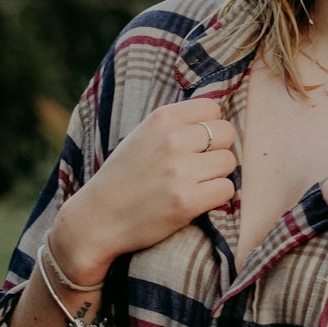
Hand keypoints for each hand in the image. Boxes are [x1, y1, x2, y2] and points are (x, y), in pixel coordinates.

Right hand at [50, 99, 236, 279]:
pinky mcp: (187, 201)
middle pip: (226, 134)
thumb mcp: (143, 135)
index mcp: (161, 119)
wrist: (98, 218)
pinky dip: (216, 197)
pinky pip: (227, 190)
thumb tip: (217, 118)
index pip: (213, 108)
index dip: (210, 127)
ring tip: (194, 184)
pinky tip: (196, 200)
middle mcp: (173, 140)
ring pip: (229, 162)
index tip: (197, 143)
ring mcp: (181, 171)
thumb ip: (176, 124)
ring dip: (217, 175)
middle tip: (198, 166)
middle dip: (217, 150)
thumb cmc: (124, 176)